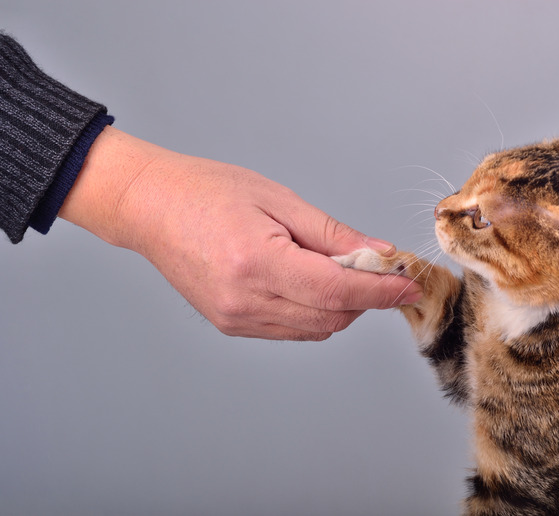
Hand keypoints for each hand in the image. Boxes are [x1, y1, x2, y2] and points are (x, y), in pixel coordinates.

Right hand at [59, 127, 420, 339]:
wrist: (150, 208)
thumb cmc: (207, 191)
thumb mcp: (278, 199)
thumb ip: (333, 233)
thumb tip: (379, 253)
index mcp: (257, 263)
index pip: (338, 292)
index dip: (381, 291)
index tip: (408, 285)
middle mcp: (245, 302)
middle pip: (332, 318)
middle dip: (366, 298)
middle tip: (379, 268)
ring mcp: (236, 319)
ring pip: (315, 329)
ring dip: (342, 306)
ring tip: (341, 269)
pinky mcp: (232, 325)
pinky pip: (292, 329)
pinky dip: (315, 311)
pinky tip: (312, 282)